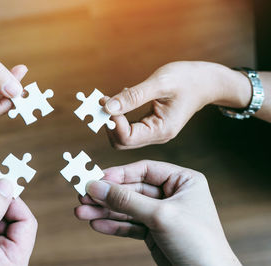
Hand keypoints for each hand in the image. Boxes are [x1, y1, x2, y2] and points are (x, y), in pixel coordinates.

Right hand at [75, 160, 240, 265]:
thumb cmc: (198, 243)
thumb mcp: (160, 215)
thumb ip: (126, 200)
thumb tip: (96, 186)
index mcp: (183, 181)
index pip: (144, 170)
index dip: (119, 174)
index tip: (96, 178)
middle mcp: (172, 195)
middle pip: (131, 190)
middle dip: (107, 196)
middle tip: (82, 197)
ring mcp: (161, 215)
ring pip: (128, 208)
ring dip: (104, 211)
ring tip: (82, 213)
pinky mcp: (154, 233)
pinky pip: (130, 225)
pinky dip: (113, 225)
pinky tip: (96, 224)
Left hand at [103, 61, 251, 148]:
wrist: (208, 82)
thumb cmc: (188, 79)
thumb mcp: (160, 83)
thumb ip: (133, 96)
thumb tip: (107, 107)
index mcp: (162, 130)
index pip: (126, 137)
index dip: (111, 121)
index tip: (104, 101)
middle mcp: (157, 136)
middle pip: (121, 141)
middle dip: (107, 123)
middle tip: (101, 100)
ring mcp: (153, 132)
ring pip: (122, 136)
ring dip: (111, 118)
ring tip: (109, 98)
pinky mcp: (150, 125)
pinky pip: (128, 127)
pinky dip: (119, 115)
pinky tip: (122, 98)